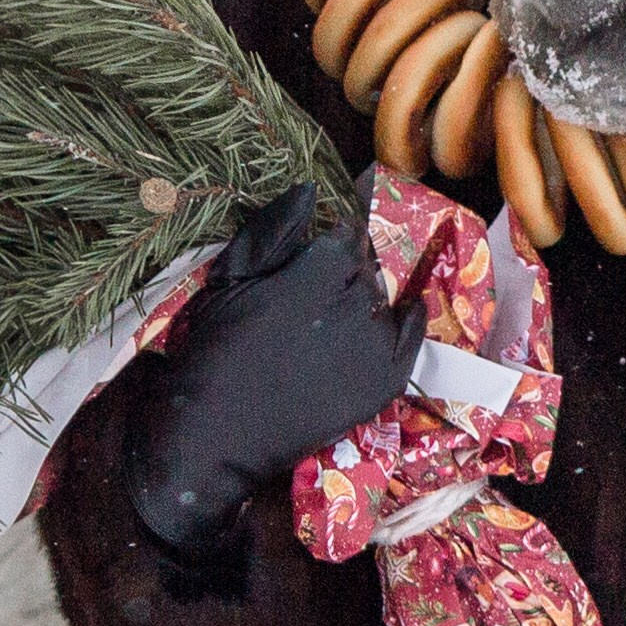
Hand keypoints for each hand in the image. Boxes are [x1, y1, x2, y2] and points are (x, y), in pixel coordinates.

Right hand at [122, 182, 425, 553]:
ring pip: (382, 300)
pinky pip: (412, 336)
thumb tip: (311, 189)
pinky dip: (408, 320)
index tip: (316, 252)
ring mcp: (376, 346)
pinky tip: (400, 313)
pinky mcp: (385, 383)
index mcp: (318, 273)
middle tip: (316, 294)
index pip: (345, 235)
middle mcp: (357, 305)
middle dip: (346, 271)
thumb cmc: (214, 351)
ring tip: (330, 321)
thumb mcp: (229, 280)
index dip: (331, 241)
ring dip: (365, 300)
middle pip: (366, 267)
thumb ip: (273, 231)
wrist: (217, 435)